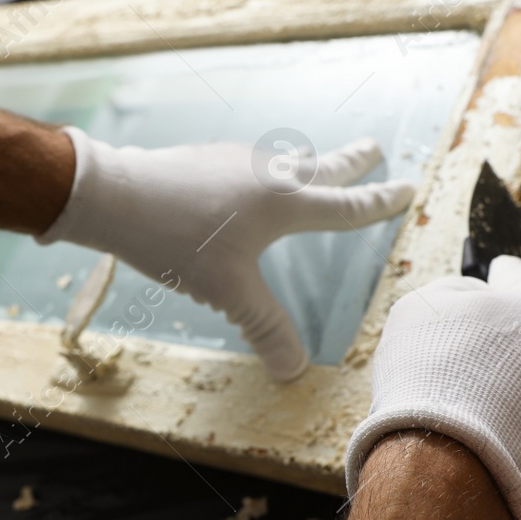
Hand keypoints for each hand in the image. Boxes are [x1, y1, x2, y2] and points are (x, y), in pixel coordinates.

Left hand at [39, 126, 414, 380]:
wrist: (115, 195)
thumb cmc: (177, 242)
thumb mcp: (228, 293)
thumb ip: (265, 328)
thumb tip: (294, 372)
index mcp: (284, 203)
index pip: (344, 206)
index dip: (377, 202)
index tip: (405, 188)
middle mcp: (267, 174)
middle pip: (322, 166)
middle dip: (352, 161)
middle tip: (375, 148)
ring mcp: (234, 162)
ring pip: (284, 161)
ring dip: (306, 163)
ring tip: (315, 164)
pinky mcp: (204, 160)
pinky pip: (250, 165)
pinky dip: (266, 171)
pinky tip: (246, 184)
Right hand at [343, 255, 520, 519]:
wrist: (451, 473)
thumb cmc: (434, 380)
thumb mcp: (422, 307)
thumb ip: (457, 292)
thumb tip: (476, 300)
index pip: (520, 278)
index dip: (491, 286)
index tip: (482, 294)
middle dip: (515, 346)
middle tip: (471, 367)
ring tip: (486, 414)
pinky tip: (500, 446)